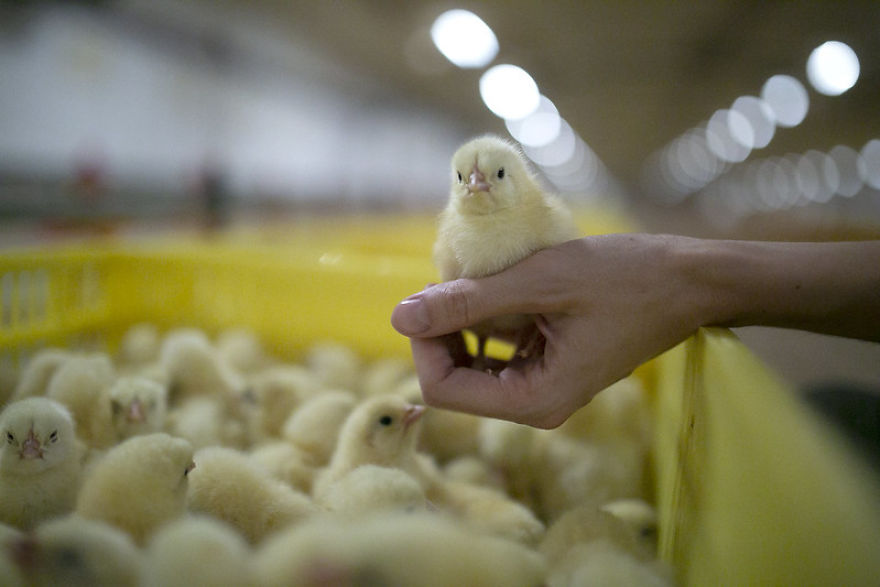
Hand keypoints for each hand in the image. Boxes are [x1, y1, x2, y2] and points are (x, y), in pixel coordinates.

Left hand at [391, 234, 704, 427]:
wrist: (689, 281)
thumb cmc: (625, 279)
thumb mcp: (539, 283)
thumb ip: (468, 301)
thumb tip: (398, 316)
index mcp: (534, 401)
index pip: (444, 390)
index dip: (424, 344)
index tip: (429, 296)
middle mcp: (535, 405)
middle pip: (454, 380)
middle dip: (442, 331)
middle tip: (449, 281)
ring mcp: (543, 386)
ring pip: (473, 362)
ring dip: (463, 321)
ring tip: (476, 278)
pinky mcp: (550, 365)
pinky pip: (500, 350)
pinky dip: (489, 319)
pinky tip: (499, 286)